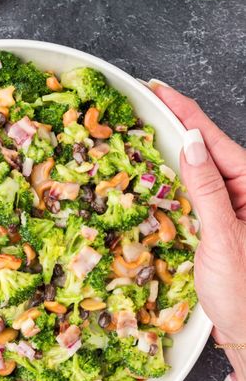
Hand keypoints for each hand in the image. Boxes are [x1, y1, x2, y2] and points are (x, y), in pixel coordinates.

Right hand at [147, 81, 245, 352]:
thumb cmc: (242, 291)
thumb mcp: (223, 236)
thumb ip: (206, 188)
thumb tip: (189, 142)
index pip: (212, 139)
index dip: (183, 110)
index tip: (157, 88)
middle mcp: (245, 190)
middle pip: (206, 146)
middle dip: (176, 120)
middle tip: (144, 99)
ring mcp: (232, 205)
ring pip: (199, 166)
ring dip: (172, 146)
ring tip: (146, 124)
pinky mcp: (219, 220)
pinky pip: (195, 189)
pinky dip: (174, 175)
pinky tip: (159, 166)